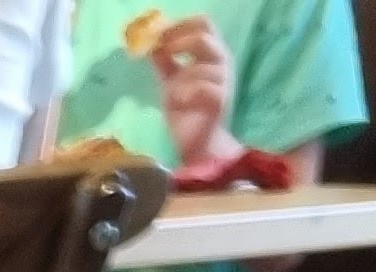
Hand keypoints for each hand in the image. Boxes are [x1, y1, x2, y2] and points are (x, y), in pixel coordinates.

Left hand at [148, 15, 235, 164]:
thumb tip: (151, 44)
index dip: (181, 24)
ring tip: (172, 95)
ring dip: (180, 78)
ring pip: (200, 66)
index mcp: (211, 53)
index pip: (204, 24)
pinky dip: (186, 93)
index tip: (159, 34)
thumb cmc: (186, 111)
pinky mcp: (220, 100)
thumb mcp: (171, 82)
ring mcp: (224, 81)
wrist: (197, 142)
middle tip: (162, 52)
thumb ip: (165, 62)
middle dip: (179, 42)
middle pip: (204, 37)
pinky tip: (179, 103)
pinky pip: (203, 88)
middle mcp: (221, 62)